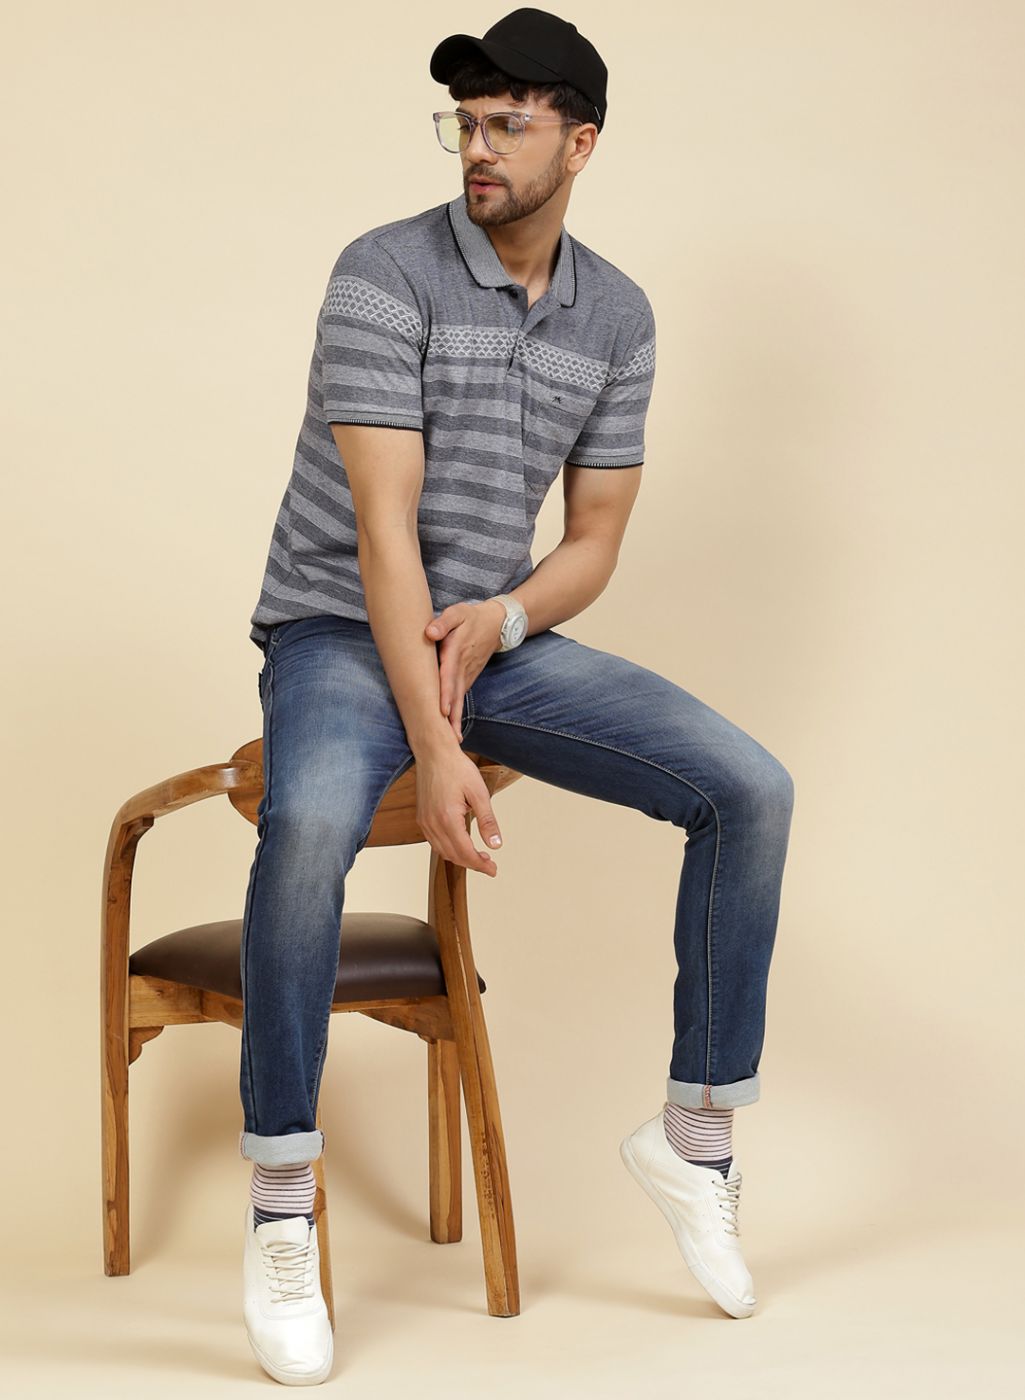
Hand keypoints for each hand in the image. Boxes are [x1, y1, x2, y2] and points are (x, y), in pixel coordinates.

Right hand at [414, 747, 503, 876]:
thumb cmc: (456, 768)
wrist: (433, 753)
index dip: (481, 865)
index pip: (465, 853)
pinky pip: (434, 842)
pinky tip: (461, 844)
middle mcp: (433, 824)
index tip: (493, 870)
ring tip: (478, 856)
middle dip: (472, 864)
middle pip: (453, 856)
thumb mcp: (479, 793)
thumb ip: (487, 821)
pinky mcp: (422, 818)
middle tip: (490, 864)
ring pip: (442, 851)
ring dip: (460, 858)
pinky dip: (448, 849)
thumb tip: (495, 845)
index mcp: (448, 818)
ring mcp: (424, 821)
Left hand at [425, 600, 504, 742]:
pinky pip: (460, 698)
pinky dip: (456, 714)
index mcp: (457, 652)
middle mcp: (462, 668)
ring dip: (455, 721)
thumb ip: (443, 623)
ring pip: (459, 701)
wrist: (496, 624)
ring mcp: (467, 676)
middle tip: (448, 740)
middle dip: (452, 718)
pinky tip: (452, 730)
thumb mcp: (458, 613)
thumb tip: (429, 633)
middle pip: (456, 696)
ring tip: (452, 742)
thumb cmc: (471, 618)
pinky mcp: (467, 679)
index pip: (449, 675)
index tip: (442, 711)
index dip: (445, 693)